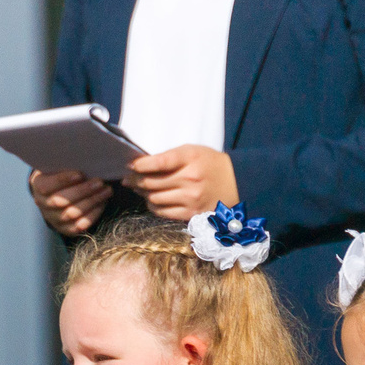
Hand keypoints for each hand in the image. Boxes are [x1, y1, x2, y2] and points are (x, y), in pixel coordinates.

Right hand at [28, 167, 110, 236]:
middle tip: (100, 182)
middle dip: (82, 191)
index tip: (80, 174)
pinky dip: (93, 214)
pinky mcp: (65, 228)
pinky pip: (79, 226)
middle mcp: (42, 204)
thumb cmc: (64, 170)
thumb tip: (84, 154)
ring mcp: (53, 218)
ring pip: (71, 214)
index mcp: (38, 185)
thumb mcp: (61, 163)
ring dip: (92, 201)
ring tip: (106, 190)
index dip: (62, 180)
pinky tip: (102, 202)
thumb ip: (68, 160)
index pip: (46, 186)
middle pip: (60, 201)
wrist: (60, 189)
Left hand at [124, 145, 240, 221]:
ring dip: (143, 193)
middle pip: (152, 182)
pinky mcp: (191, 213)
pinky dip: (153, 206)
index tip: (130, 165)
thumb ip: (169, 157)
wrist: (236, 181)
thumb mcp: (193, 151)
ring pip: (154, 198)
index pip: (159, 162)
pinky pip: (162, 212)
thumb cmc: (209, 164)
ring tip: (141, 188)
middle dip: (136, 180)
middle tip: (129, 178)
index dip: (140, 165)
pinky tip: (152, 199)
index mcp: (191, 158)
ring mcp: (191, 198)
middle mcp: (191, 178)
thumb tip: (141, 166)